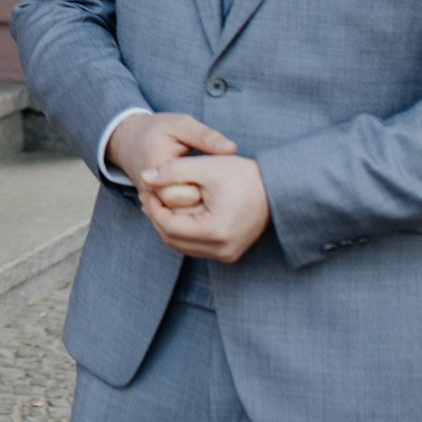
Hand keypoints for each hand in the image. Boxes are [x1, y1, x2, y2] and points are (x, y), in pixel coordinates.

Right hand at [106, 112, 236, 211]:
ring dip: (199, 210)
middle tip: (213, 186)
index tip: (211, 174)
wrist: (129, 142)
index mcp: (156, 170)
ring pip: (180, 220)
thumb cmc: (158, 131)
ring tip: (207, 190)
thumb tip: (230, 148)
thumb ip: (205, 136)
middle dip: (204, 202)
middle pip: (184, 212)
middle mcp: (150, 192)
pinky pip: (177, 220)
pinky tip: (200, 197)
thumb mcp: (181, 125)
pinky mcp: (156, 208)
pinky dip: (192, 212)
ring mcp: (152, 202)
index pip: (185, 194)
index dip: (203, 187)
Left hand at [145, 154, 270, 262]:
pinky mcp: (229, 253)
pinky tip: (179, 213)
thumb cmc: (243, 175)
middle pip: (173, 239)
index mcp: (216, 230)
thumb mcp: (206, 166)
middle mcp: (222, 249)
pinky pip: (196, 247)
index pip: (169, 226)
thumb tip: (144, 176)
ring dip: (169, 226)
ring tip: (161, 203)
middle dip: (158, 217)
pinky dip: (184, 232)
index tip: (146, 189)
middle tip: (149, 196)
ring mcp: (227, 254)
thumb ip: (173, 170)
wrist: (276, 189)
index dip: (153, 207)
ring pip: (183, 246)